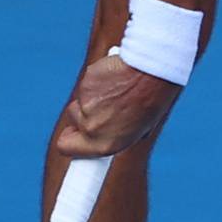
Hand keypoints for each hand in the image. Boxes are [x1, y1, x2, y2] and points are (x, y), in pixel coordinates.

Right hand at [54, 50, 178, 156]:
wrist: (154, 73)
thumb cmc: (153, 100)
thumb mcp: (139, 127)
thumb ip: (116, 134)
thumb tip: (105, 134)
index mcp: (106, 144)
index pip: (66, 148)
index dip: (68, 143)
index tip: (68, 141)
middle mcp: (92, 129)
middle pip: (70, 123)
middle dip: (79, 117)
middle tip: (98, 108)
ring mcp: (86, 107)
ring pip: (79, 102)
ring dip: (92, 97)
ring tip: (117, 91)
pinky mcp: (85, 85)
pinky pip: (86, 85)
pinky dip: (96, 81)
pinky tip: (115, 78)